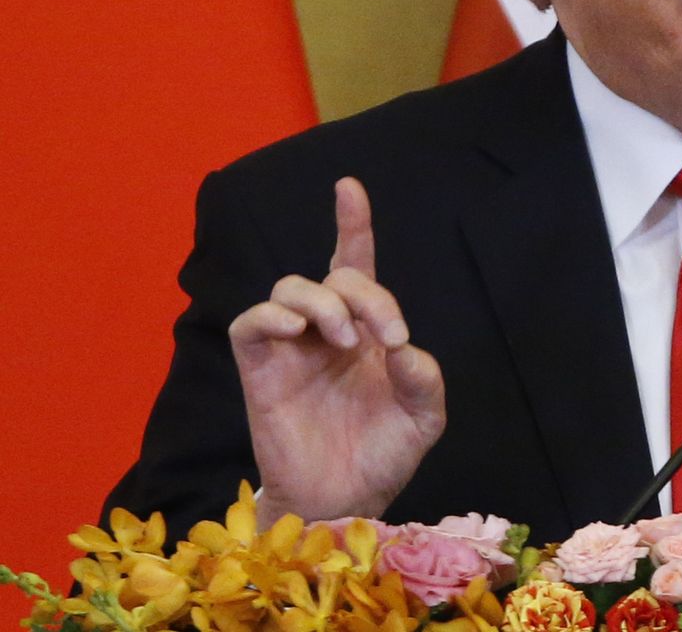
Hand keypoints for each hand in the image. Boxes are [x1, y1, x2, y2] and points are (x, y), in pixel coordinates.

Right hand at [228, 177, 445, 521]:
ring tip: (345, 340)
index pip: (355, 265)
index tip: (348, 187)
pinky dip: (272, 316)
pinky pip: (250, 323)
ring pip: (291, 289)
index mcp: (366, 332)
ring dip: (324, 303)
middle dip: (366, 292)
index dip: (352, 224)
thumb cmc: (383, 453)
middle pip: (334, 275)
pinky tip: (299, 331)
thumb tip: (402, 347)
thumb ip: (424, 379)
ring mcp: (291, 348)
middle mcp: (327, 331)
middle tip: (385, 334)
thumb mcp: (424, 417)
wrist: (346, 499)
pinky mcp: (260, 368)